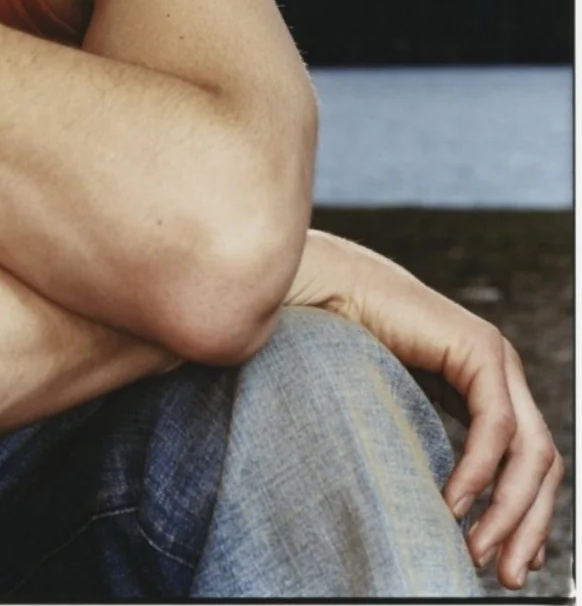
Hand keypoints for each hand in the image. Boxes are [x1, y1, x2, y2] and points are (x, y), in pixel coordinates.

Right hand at [289, 230, 562, 589]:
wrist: (323, 292)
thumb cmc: (345, 347)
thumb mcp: (402, 412)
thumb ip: (434, 447)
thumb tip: (452, 511)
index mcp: (487, 386)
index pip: (531, 463)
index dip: (528, 517)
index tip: (513, 564)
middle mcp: (501, 372)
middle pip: (543, 464)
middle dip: (528, 526)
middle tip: (506, 575)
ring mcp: (496, 358)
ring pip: (531, 451)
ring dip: (509, 510)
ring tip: (475, 549)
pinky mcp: (478, 348)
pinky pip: (494, 424)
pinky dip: (480, 472)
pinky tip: (453, 503)